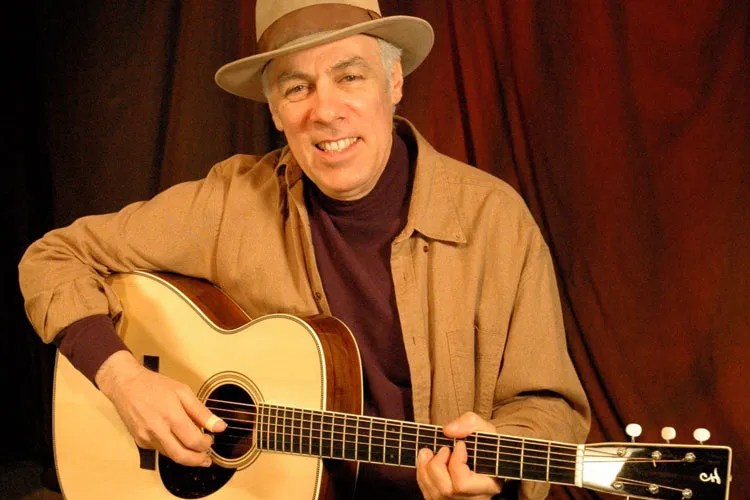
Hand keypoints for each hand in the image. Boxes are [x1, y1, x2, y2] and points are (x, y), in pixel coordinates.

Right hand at [95, 351, 226, 466]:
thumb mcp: (183, 392)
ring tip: (196, 451)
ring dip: (185, 456)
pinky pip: (160, 450)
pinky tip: (177, 441)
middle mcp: (157, 430)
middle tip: (207, 459)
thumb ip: (202, 412)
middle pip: (181, 456)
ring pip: (170, 455)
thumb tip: (220, 427)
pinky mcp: (139, 441)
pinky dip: (172, 449)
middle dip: (197, 461)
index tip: (211, 440)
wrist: (125, 385)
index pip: (193, 441)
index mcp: (171, 416)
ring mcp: (146, 438)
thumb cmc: (155, 385)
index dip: (205, 445)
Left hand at [416, 412, 502, 498]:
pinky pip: (427, 493)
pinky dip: (422, 474)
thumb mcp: (484, 429)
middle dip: (438, 465)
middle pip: (446, 490)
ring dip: (425, 468)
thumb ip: (469, 423)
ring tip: (428, 451)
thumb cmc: (485, 444)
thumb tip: (447, 431)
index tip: (459, 445)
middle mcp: (471, 499)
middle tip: (444, 449)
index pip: (463, 484)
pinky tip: (425, 460)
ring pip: (434, 493)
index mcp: (488, 485)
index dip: (456, 462)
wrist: (484, 456)